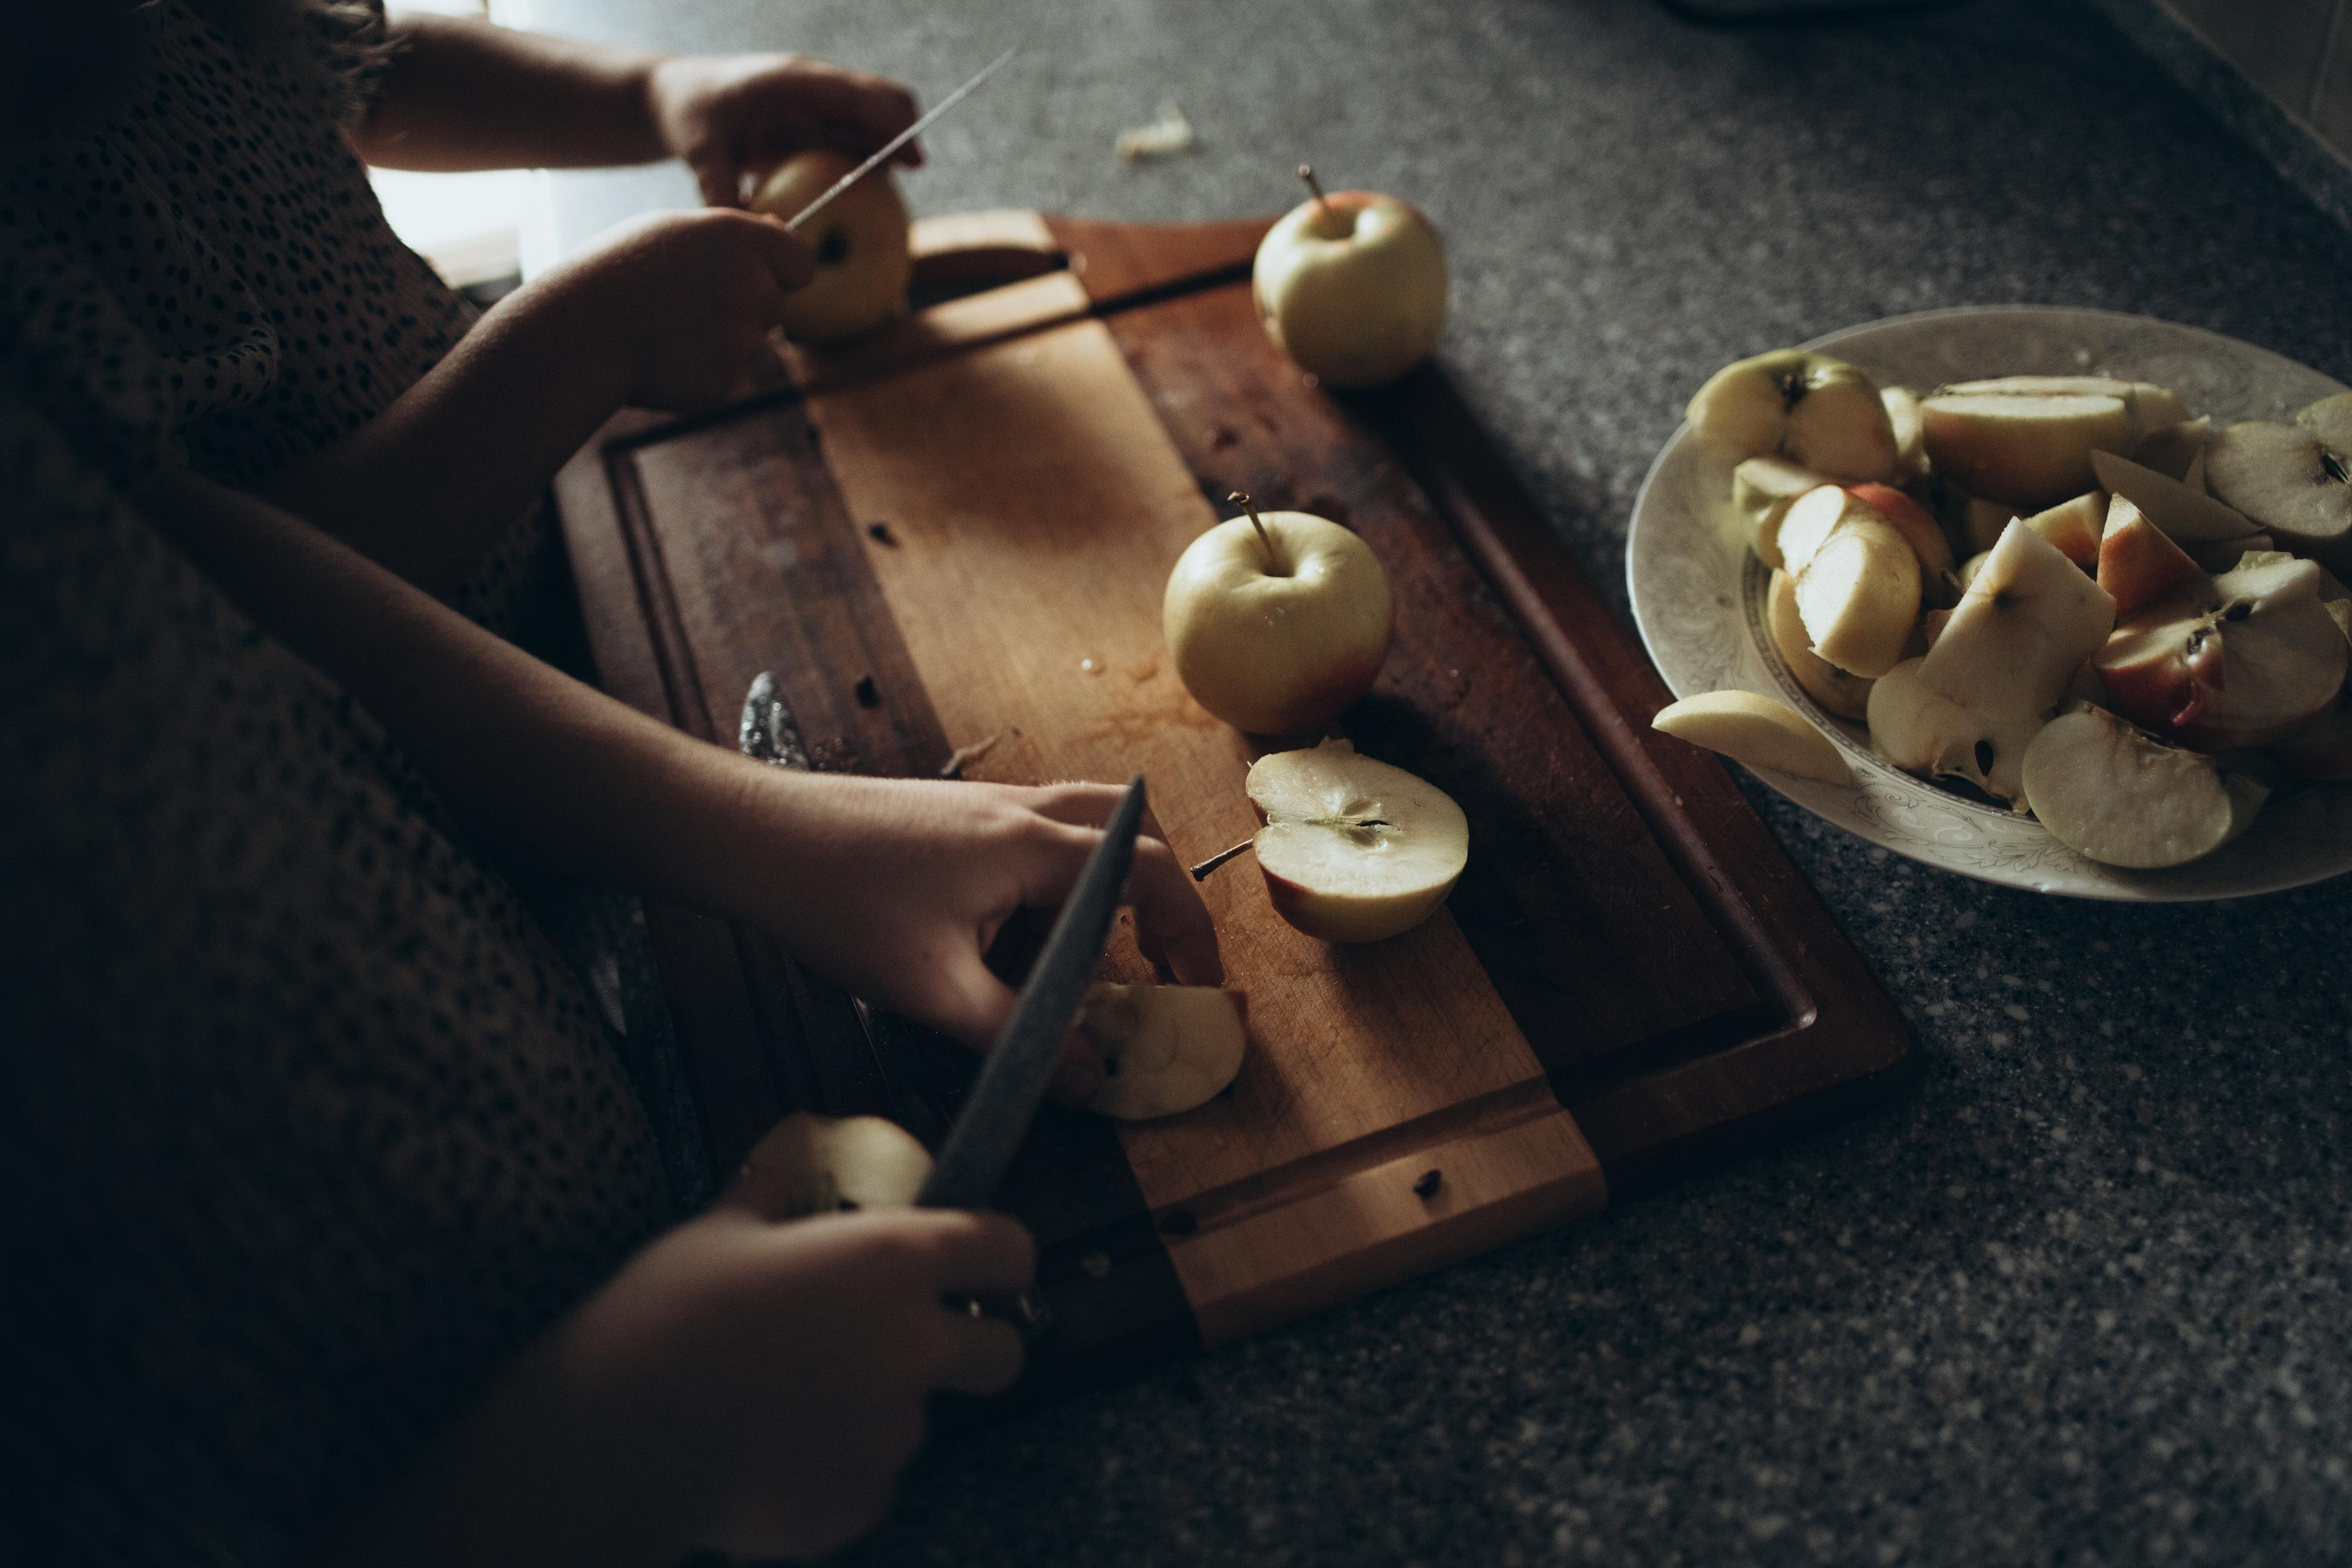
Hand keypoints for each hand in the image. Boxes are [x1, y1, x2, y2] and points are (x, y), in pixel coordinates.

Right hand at [334, 1187, 1035, 1566]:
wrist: (614, 1441)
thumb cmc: (663, 1318)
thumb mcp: (719, 1230)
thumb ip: (776, 1183)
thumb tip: (794, 1134)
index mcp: (891, 1260)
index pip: (1009, 1248)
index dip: (1000, 1256)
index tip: (981, 1265)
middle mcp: (914, 1344)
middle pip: (1006, 1352)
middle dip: (974, 1348)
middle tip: (905, 1345)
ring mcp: (896, 1432)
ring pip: (920, 1419)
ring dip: (879, 1410)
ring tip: (790, 1401)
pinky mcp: (865, 1500)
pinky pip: (870, 1479)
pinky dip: (837, 1469)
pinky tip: (771, 1452)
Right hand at [526, 208, 813, 411]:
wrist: (578, 333)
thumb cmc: (617, 271)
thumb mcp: (675, 232)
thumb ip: (733, 238)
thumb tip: (778, 229)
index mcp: (741, 240)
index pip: (803, 263)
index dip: (785, 271)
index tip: (765, 274)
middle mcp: (753, 288)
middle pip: (774, 305)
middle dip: (744, 305)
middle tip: (687, 302)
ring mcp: (744, 340)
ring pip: (750, 342)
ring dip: (720, 338)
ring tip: (665, 326)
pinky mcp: (727, 381)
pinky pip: (726, 373)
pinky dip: (701, 369)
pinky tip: (662, 356)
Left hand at [649, 52, 920, 208]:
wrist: (675, 97)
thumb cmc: (688, 117)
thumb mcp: (700, 154)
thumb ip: (722, 194)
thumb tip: (754, 235)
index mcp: (792, 80)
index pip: (856, 95)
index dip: (890, 124)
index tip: (913, 160)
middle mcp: (814, 85)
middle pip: (882, 97)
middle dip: (905, 132)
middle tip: (912, 173)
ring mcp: (820, 102)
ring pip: (876, 118)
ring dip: (890, 151)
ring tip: (889, 197)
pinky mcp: (818, 120)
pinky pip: (857, 138)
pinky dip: (871, 162)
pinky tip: (869, 198)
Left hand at [733, 772, 1224, 1100]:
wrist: (757, 837)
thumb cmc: (838, 900)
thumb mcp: (934, 990)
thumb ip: (1018, 1038)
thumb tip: (1090, 1080)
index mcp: (1032, 845)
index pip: (1148, 870)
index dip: (1188, 928)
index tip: (1196, 982)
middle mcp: (1021, 810)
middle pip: (1128, 835)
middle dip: (1155, 902)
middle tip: (1156, 965)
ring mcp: (986, 806)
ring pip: (1076, 838)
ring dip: (1090, 899)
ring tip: (1058, 971)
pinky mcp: (953, 817)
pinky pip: (1027, 846)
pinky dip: (1040, 893)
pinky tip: (994, 950)